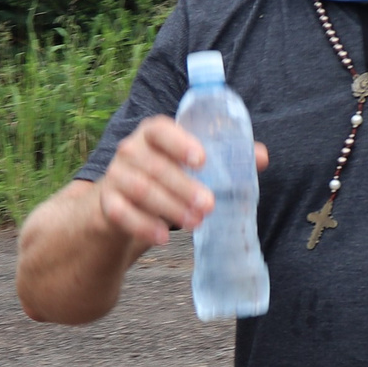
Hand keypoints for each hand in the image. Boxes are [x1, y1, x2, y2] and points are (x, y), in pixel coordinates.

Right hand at [94, 117, 267, 248]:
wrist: (121, 200)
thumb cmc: (165, 175)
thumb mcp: (189, 164)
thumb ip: (225, 158)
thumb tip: (261, 157)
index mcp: (152, 133)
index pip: (161, 129)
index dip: (181, 143)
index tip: (202, 161)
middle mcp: (130, 149)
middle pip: (155, 166)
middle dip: (183, 187)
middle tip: (209, 205)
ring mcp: (115, 175)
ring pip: (140, 190)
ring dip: (168, 207)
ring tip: (194, 223)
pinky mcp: (107, 202)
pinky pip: (121, 213)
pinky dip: (143, 225)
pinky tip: (163, 237)